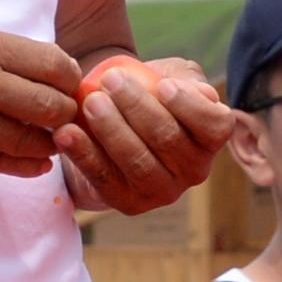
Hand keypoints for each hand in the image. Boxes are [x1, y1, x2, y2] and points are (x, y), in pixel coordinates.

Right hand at [0, 27, 82, 176]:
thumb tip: (63, 72)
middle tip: (65, 117)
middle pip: (52, 106)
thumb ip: (11, 54)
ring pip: (34, 141)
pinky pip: (7, 163)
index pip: (55, 65)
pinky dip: (30, 165)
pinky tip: (37, 161)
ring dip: (49, 142)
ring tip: (49, 137)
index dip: (71, 79)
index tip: (68, 86)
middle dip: (66, 114)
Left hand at [58, 57, 240, 215]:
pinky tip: (67, 133)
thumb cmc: (150, 96)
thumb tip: (187, 89)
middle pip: (168, 139)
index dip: (190, 107)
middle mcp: (195, 170)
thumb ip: (184, 79)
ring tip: (90, 102)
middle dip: (137, 107)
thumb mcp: (173, 79)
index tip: (163, 85)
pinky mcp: (129, 203)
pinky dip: (84, 155)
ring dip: (111, 130)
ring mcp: (162, 191)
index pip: (214, 126)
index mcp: (211, 139)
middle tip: (111, 80)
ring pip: (137, 161)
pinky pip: (105, 178)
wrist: (115, 125)